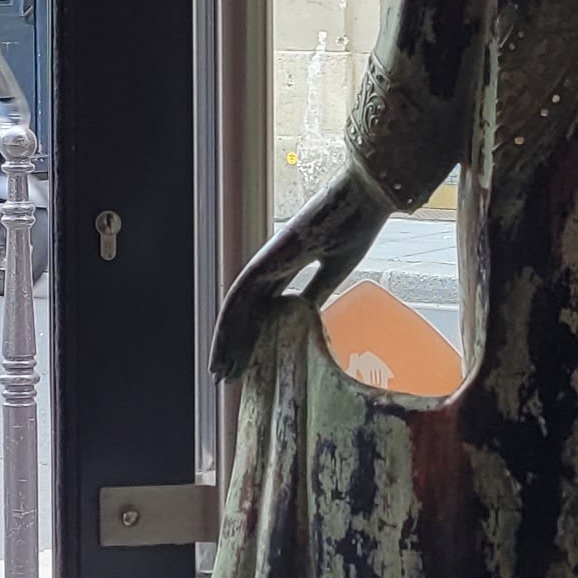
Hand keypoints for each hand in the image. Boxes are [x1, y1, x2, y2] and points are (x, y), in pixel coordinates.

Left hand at [209, 165, 394, 381]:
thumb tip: (307, 320)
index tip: (253, 364)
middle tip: (228, 377)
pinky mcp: (263, 261)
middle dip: (236, 346)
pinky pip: (238, 296)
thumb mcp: (334, 271)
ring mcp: (265, 262)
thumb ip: (317, 293)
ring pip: (236, 309)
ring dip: (226, 341)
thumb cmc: (354, 227)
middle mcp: (271, 266)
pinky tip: (222, 347)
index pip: (265, 309)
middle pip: (245, 312)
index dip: (256, 336)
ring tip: (219, 372)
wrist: (359, 200)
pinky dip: (228, 323)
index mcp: (289, 266)